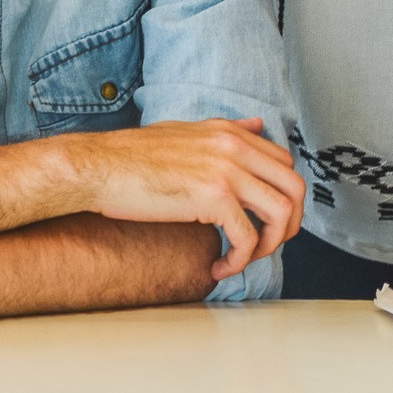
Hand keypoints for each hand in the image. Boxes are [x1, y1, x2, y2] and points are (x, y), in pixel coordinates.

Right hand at [66, 117, 304, 281]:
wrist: (97, 167)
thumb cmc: (132, 156)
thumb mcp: (187, 130)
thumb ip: (227, 129)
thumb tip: (258, 125)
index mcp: (232, 132)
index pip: (286, 164)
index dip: (284, 197)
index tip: (267, 221)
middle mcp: (236, 147)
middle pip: (295, 188)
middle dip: (290, 224)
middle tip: (269, 245)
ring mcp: (227, 171)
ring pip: (280, 213)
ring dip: (271, 245)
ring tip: (245, 259)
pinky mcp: (212, 198)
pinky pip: (247, 238)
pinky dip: (240, 260)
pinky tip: (219, 268)